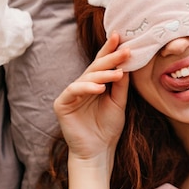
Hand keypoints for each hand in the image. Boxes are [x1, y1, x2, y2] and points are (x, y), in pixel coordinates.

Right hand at [53, 33, 129, 164]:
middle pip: (95, 66)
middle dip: (110, 57)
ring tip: (118, 73)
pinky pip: (74, 90)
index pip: (102, 63)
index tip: (120, 36)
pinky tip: (99, 88)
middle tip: (124, 49)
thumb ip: (121, 84)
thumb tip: (126, 63)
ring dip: (103, 74)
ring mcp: (71, 94)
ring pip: (86, 77)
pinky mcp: (62, 104)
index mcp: (95, 84)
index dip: (110, 50)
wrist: (98, 151)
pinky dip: (87, 88)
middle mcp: (82, 86)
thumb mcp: (119, 103)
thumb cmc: (108, 128)